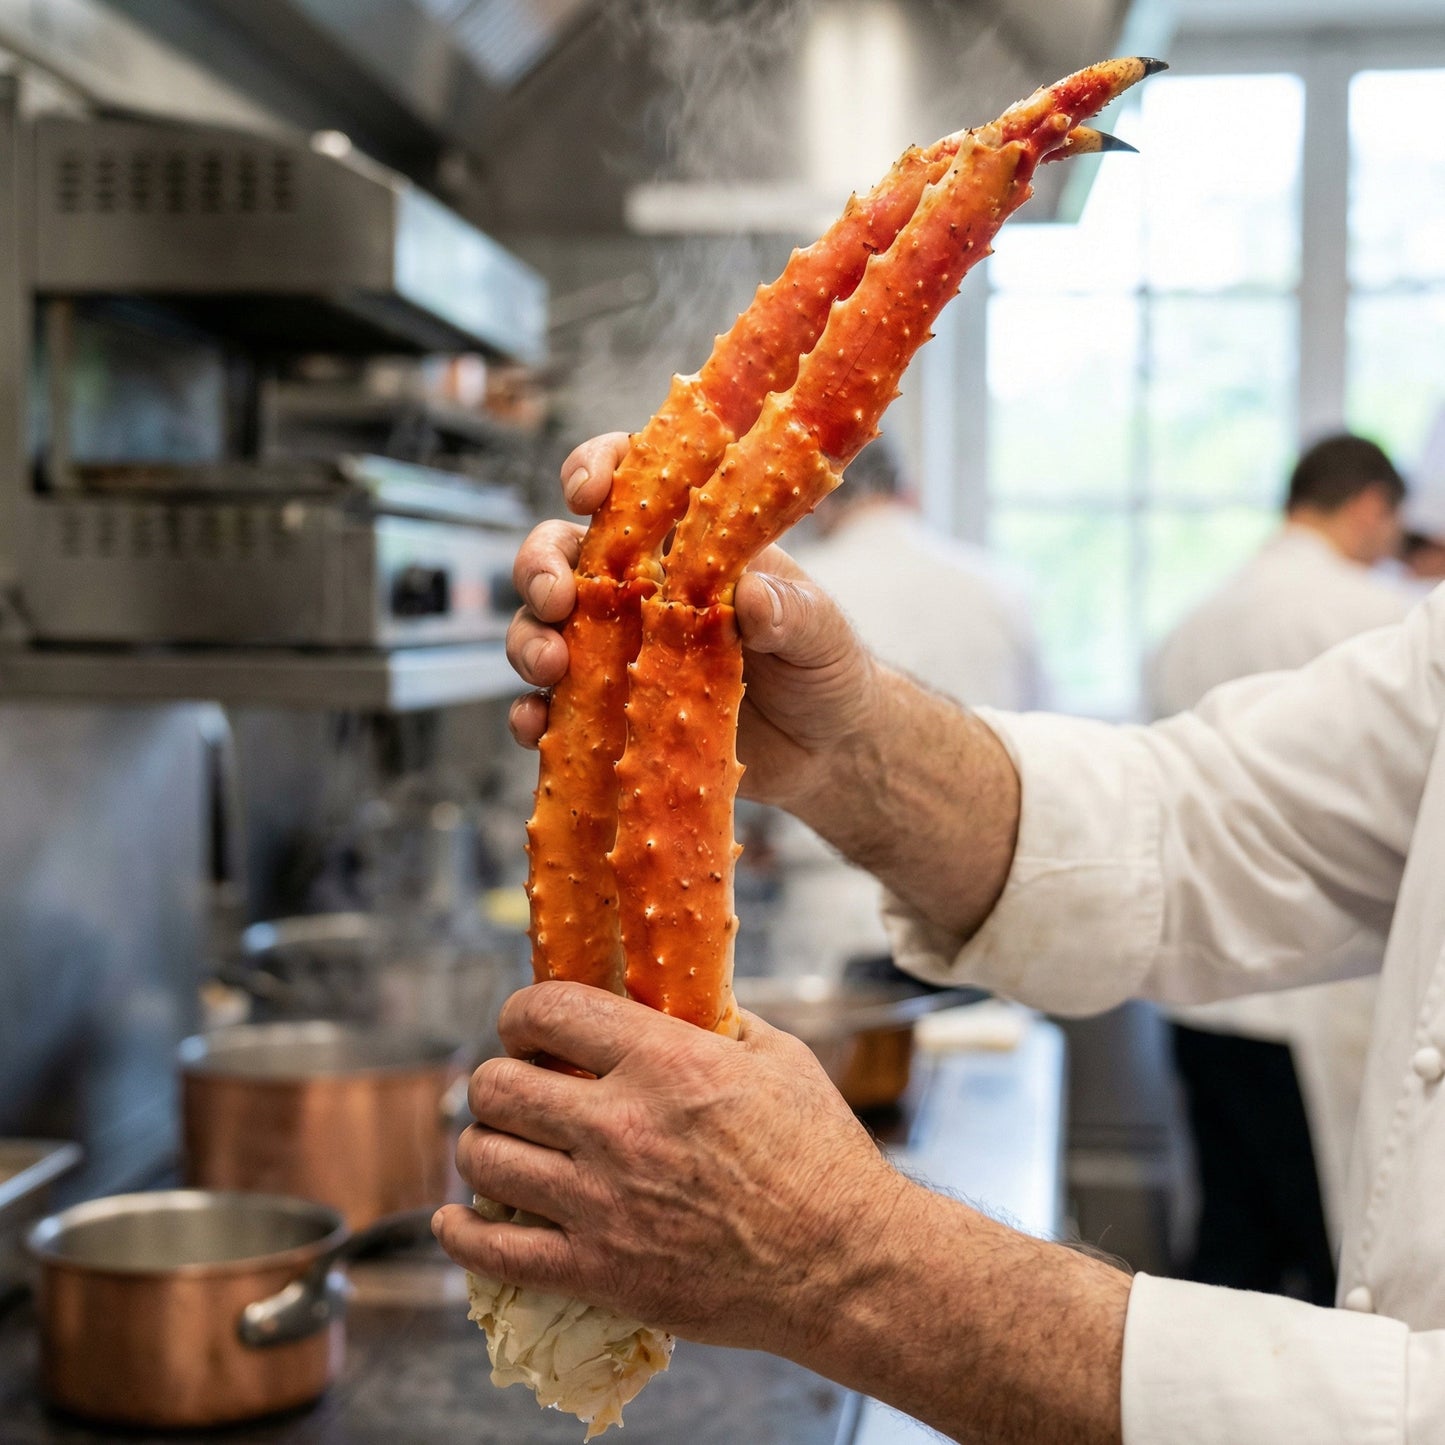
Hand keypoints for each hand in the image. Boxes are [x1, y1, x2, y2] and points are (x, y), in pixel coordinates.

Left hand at [431, 980, 908, 1355]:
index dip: (521, 1012)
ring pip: (484, 1158)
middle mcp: (622, 1126)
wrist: (844, 1265)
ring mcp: (603, 1204)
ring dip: (483, 1145)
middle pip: (497, 1085)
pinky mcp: (599, 1272)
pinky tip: (461, 1219)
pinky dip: (464, 1233)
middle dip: (496, 1077)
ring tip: (503, 1143)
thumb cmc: (821, 1154)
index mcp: (667, 1062)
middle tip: (516, 1086)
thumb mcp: (779, 1057)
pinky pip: (493, 1252)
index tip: (525, 1024)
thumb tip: (672, 997)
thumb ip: (717, 1021)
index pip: (549, 1010)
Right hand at [506, 433, 883, 811]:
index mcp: (689, 545)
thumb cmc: (824, 667)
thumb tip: (749, 599)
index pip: (630, 483)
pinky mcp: (609, 713)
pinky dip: (531, 715)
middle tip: (557, 597)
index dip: (595, 470)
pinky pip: (552, 709)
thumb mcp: (822, 631)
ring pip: (543, 627)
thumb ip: (792, 611)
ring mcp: (618, 651)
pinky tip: (536, 728)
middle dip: (541, 565)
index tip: (587, 491)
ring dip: (528, 638)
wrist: (826, 751)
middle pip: (563, 554)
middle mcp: (640, 590)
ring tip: (550, 667)